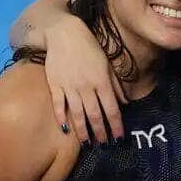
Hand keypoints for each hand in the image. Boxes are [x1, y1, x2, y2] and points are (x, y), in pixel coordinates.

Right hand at [44, 17, 126, 142]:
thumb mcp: (107, 64)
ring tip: (87, 143)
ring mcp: (69, 86)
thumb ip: (115, 85)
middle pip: (95, 115)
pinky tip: (65, 130)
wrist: (64, 34)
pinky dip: (61, 118)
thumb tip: (125, 103)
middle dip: (101, 133)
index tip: (120, 138)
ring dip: (83, 131)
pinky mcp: (54, 84)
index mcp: (102, 82)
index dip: (117, 125)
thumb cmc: (90, 48)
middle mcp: (87, 87)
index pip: (112, 109)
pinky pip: (58, 104)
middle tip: (105, 146)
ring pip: (77, 114)